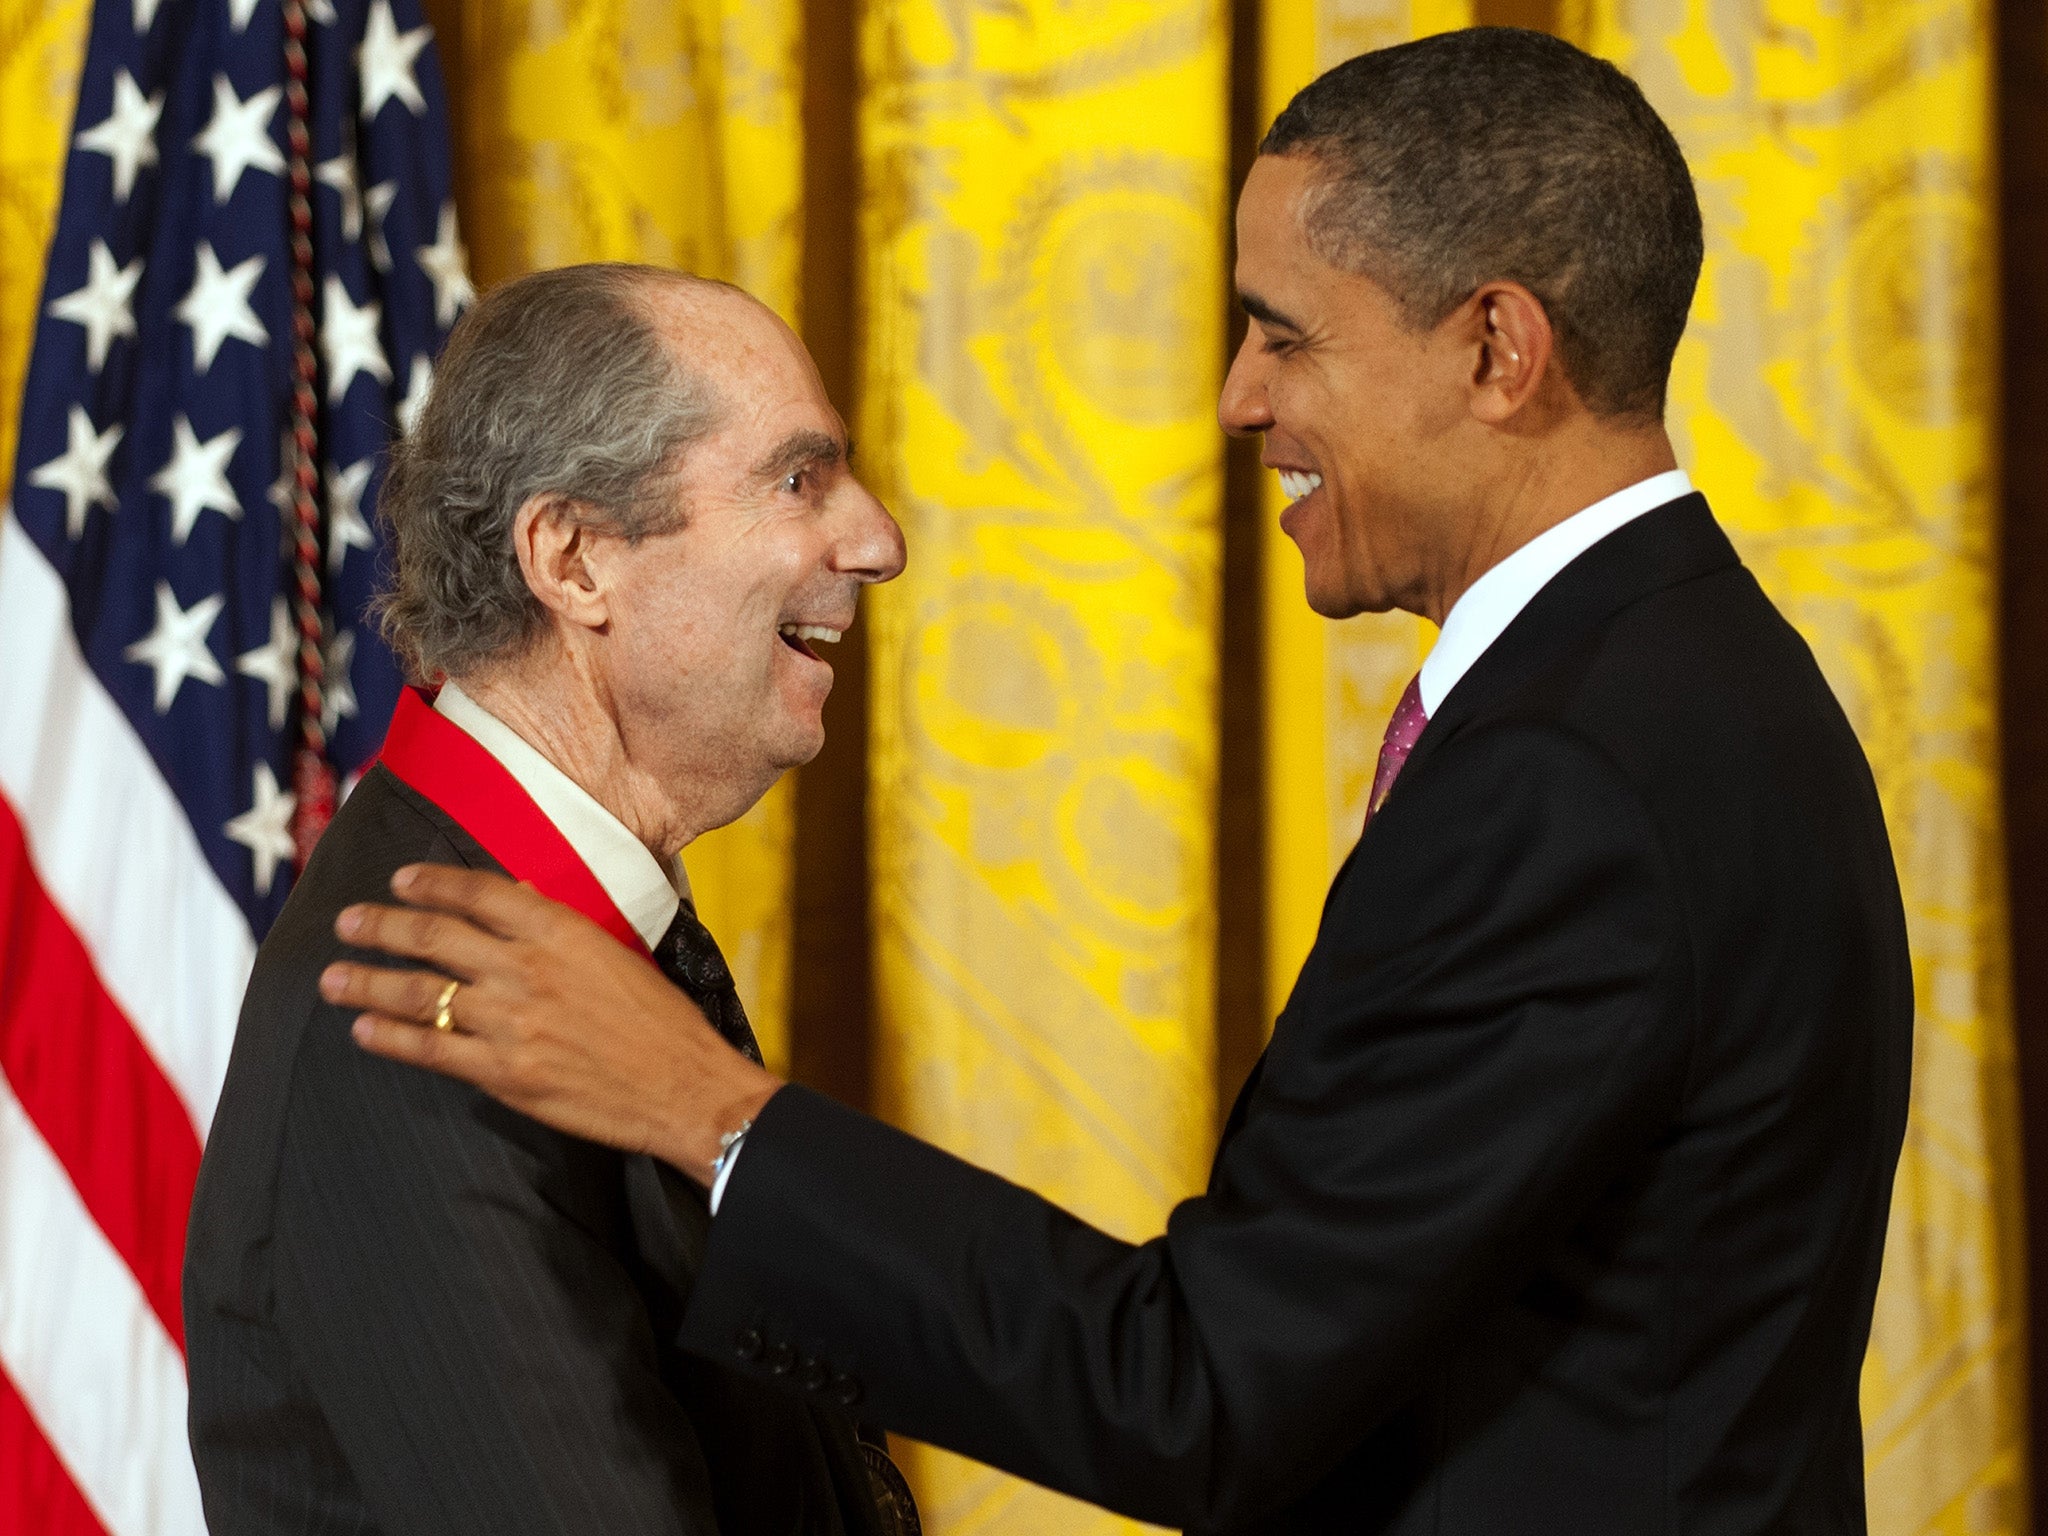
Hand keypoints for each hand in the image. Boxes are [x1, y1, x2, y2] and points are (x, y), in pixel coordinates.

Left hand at [319, 864, 782, 1183]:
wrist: (686, 1088)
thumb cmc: (662, 1021)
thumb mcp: (617, 954)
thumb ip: (561, 929)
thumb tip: (517, 900)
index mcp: (561, 930)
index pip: (479, 892)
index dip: (431, 883)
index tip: (399, 880)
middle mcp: (528, 969)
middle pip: (433, 936)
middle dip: (380, 926)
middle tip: (346, 922)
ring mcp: (511, 1022)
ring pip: (419, 992)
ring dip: (367, 982)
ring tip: (332, 978)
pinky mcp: (504, 1073)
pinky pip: (431, 1049)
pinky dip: (390, 1038)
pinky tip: (364, 1031)